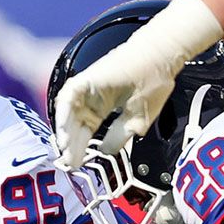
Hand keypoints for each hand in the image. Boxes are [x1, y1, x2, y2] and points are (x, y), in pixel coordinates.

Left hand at [53, 39, 182, 168]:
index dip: (82, 150)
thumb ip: (120, 137)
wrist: (160, 56)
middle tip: (69, 164)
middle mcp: (93, 101)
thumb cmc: (153, 81)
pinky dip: (63, 113)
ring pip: (69, 114)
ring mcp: (88, 90)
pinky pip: (68, 97)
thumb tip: (106, 152)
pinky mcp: (86, 79)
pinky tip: (64, 130)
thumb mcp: (138, 119)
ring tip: (66, 151)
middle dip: (72, 148)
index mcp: (104, 109)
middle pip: (76, 128)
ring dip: (66, 133)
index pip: (87, 134)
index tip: (79, 166)